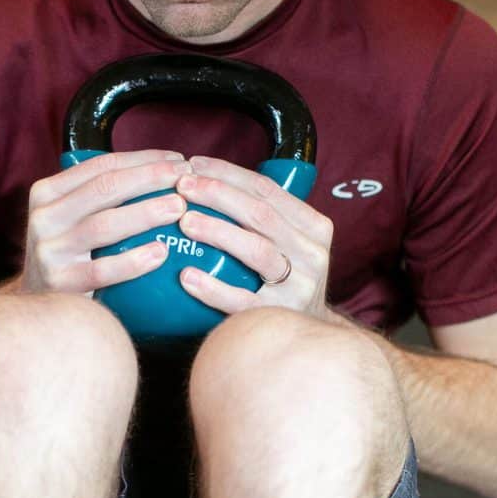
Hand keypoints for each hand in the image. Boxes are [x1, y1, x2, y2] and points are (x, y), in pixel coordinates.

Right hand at [20, 149, 189, 296]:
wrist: (39, 305)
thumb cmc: (68, 255)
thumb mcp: (70, 218)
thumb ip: (99, 196)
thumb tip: (162, 171)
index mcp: (47, 192)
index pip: (101, 166)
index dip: (143, 159)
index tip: (177, 160)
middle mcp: (43, 217)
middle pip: (104, 188)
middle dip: (150, 178)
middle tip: (185, 178)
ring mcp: (48, 251)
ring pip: (103, 225)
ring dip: (146, 213)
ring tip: (179, 208)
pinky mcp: (59, 283)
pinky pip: (101, 270)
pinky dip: (134, 261)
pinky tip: (161, 253)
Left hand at [174, 155, 333, 320]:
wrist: (306, 333)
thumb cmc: (285, 279)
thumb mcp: (288, 243)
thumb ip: (262, 217)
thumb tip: (203, 180)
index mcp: (313, 227)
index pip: (268, 189)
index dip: (228, 174)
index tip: (194, 164)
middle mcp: (312, 254)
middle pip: (261, 214)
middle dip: (218, 194)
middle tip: (182, 187)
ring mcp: (300, 286)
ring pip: (257, 250)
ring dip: (218, 232)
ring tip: (185, 222)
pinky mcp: (279, 315)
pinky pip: (242, 300)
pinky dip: (213, 288)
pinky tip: (187, 277)